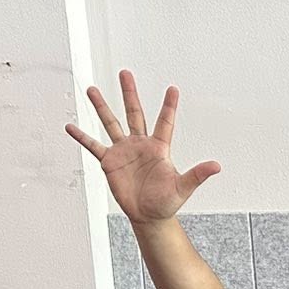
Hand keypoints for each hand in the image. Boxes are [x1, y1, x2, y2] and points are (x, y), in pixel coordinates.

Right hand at [65, 69, 221, 223]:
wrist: (149, 215)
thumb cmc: (167, 202)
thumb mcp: (183, 187)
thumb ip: (197, 174)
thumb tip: (217, 166)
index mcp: (159, 148)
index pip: (165, 122)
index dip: (169, 106)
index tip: (173, 88)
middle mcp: (140, 144)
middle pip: (134, 112)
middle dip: (129, 93)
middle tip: (125, 73)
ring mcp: (124, 151)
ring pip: (111, 123)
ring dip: (101, 107)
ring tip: (91, 89)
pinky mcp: (110, 162)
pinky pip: (93, 146)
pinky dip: (82, 137)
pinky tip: (70, 126)